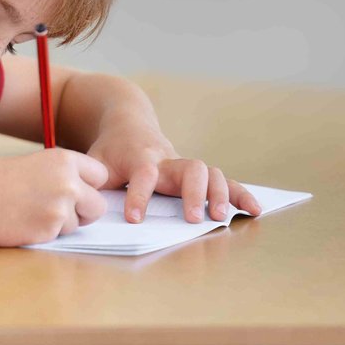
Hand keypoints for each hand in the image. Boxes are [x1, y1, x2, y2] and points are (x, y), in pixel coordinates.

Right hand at [0, 148, 108, 246]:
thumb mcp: (34, 164)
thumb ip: (62, 175)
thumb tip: (88, 194)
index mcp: (64, 160)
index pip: (100, 176)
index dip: (88, 186)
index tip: (74, 190)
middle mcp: (68, 182)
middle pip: (98, 205)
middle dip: (82, 211)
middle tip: (55, 208)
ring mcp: (60, 208)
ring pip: (78, 224)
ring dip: (60, 223)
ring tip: (30, 212)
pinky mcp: (48, 231)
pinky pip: (60, 236)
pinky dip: (45, 233)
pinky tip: (23, 222)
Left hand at [87, 121, 262, 223]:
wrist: (126, 124)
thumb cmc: (109, 151)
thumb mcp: (94, 164)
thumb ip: (94, 184)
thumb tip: (90, 209)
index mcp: (139, 158)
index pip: (143, 175)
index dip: (139, 196)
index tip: (134, 218)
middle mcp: (167, 159)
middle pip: (189, 169)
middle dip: (193, 194)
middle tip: (193, 220)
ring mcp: (184, 165)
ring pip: (210, 172)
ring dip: (220, 195)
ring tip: (221, 218)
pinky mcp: (196, 173)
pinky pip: (223, 181)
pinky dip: (240, 194)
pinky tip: (254, 210)